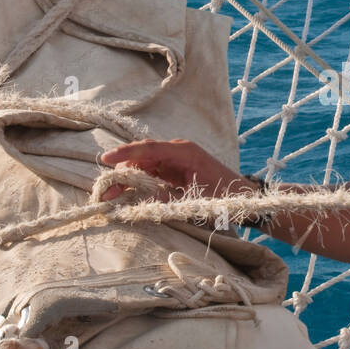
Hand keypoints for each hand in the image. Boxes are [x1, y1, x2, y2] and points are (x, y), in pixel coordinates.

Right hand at [98, 139, 250, 202]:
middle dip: (121, 171)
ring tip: (111, 194)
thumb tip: (141, 199)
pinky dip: (139, 183)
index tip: (106, 159)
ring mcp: (176, 161)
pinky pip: (152, 174)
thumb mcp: (195, 199)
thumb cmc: (226, 196)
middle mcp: (178, 152)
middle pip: (142, 157)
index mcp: (184, 152)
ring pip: (145, 166)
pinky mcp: (175, 172)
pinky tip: (126, 193)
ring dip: (128, 179)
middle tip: (104, 188)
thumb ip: (168, 198)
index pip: (149, 149)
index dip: (126, 154)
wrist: (245, 198)